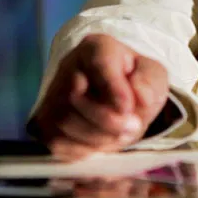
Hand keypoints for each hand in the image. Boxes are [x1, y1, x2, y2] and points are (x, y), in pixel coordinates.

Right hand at [31, 34, 169, 159]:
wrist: (114, 97)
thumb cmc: (133, 82)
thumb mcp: (152, 75)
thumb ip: (150, 82)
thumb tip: (140, 96)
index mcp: (97, 48)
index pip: (99, 61)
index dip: (113, 87)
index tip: (128, 108)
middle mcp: (68, 66)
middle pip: (74, 97)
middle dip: (107, 121)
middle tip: (132, 127)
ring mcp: (52, 95)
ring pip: (64, 122)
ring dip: (98, 137)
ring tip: (120, 135)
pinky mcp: (44, 123)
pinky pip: (58, 142)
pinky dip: (84, 149)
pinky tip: (101, 142)